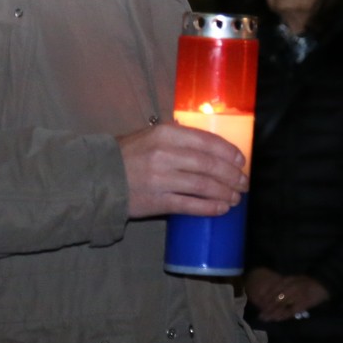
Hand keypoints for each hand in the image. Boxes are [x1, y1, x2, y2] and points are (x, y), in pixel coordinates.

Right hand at [118, 122, 247, 219]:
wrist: (99, 178)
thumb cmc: (128, 155)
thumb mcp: (150, 136)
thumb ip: (177, 137)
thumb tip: (210, 144)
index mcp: (165, 134)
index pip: (207, 141)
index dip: (228, 152)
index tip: (241, 161)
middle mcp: (165, 154)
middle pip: (209, 165)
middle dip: (232, 175)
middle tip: (244, 183)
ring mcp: (161, 179)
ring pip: (203, 186)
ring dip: (225, 192)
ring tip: (236, 198)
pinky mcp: (157, 201)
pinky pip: (190, 205)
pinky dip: (209, 208)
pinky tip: (221, 209)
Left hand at [245, 266, 330, 321]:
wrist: (323, 284)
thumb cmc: (308, 282)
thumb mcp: (295, 279)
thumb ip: (284, 284)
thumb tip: (271, 292)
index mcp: (289, 280)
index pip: (274, 289)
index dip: (266, 298)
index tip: (260, 305)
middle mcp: (291, 287)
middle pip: (276, 298)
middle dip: (267, 308)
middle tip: (260, 316)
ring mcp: (297, 295)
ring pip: (282, 305)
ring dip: (273, 313)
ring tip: (266, 319)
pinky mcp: (303, 303)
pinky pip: (291, 311)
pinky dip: (283, 315)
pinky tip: (277, 319)